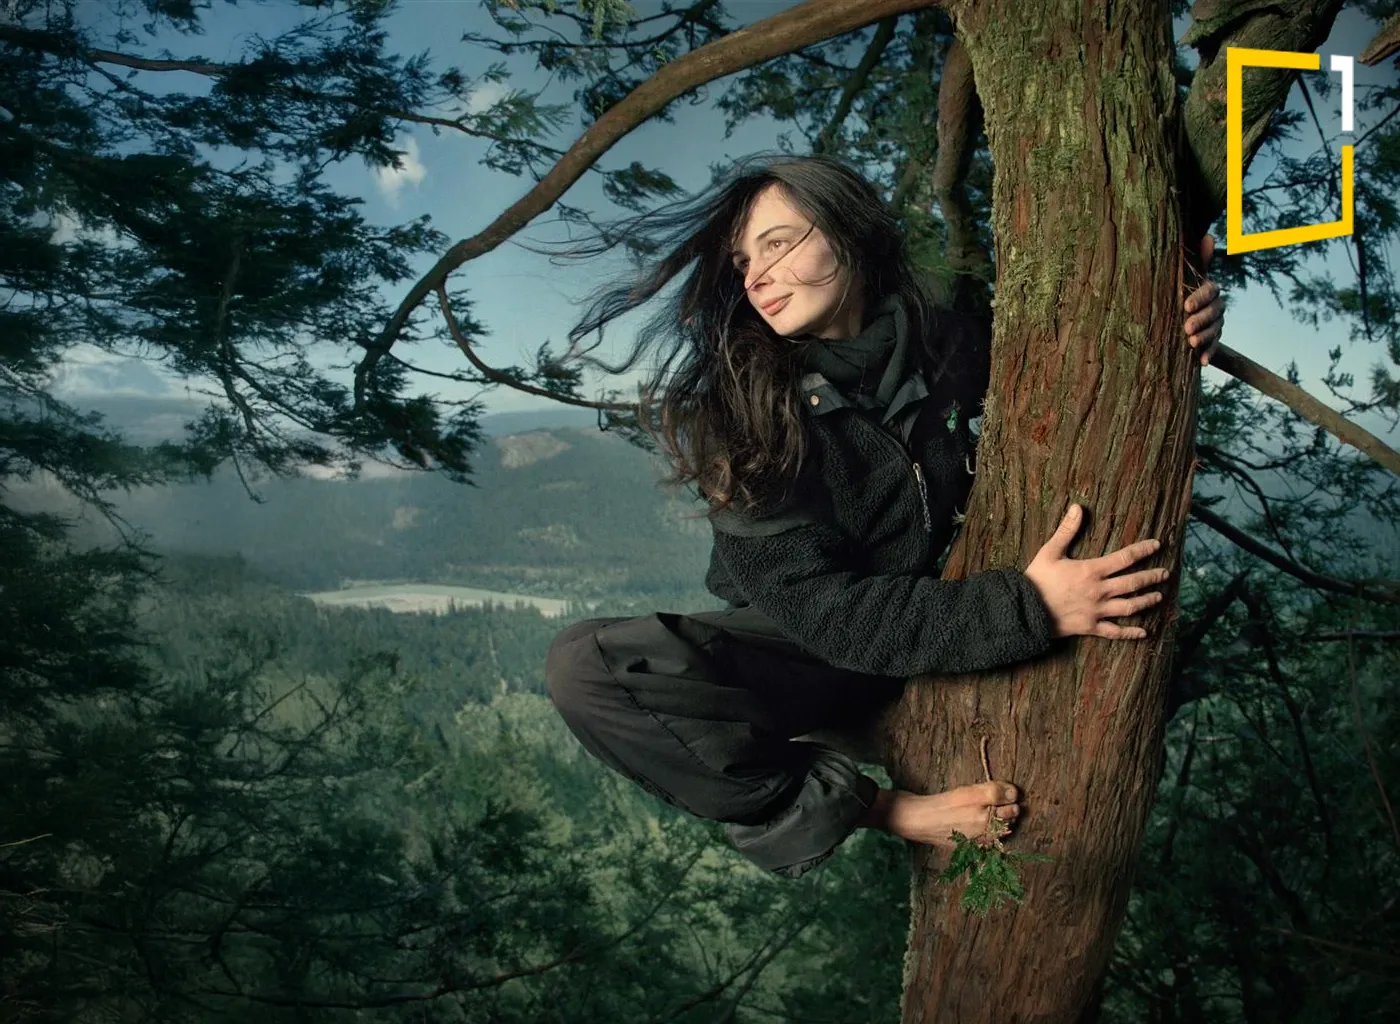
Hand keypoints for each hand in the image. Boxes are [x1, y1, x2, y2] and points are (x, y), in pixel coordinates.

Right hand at [1023, 505, 1169, 639]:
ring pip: (1130, 606)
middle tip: (1165, 573)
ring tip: (1158, 596)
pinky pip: (1115, 632)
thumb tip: (1078, 507)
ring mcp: (1097, 610)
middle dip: (1152, 576)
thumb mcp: (1049, 551)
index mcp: (1091, 570)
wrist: (1024, 610)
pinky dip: (1131, 633)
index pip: (1125, 558)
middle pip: (1133, 583)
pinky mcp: (1091, 626)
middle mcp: (1099, 591)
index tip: (1157, 545)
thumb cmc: (1036, 579)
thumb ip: (1067, 530)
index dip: (1143, 550)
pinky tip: (1144, 632)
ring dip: (1147, 601)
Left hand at [1184, 233, 1223, 366]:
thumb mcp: (1185, 276)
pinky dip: (1208, 354)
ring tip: (1190, 342)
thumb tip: (1209, 235)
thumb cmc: (1180, 290)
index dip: (1200, 298)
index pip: (1210, 291)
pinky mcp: (1212, 341)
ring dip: (1205, 337)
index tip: (1185, 305)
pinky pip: (1214, 348)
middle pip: (1215, 312)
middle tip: (1186, 327)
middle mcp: (1217, 307)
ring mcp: (1216, 324)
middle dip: (1201, 319)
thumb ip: (1197, 260)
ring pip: (1215, 330)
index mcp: (1210, 290)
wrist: (1176, 316)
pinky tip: (1201, 362)